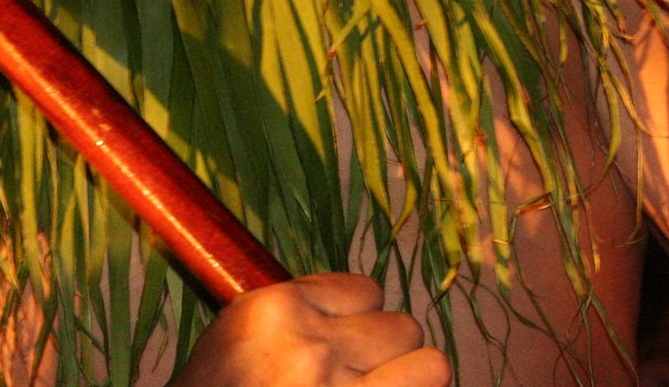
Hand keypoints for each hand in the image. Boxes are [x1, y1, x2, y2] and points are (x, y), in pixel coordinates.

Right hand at [168, 273, 450, 385]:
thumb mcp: (237, 337)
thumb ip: (291, 316)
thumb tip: (352, 308)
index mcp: (276, 309)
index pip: (365, 290)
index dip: (360, 319)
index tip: (347, 341)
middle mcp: (314, 345)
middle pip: (401, 325)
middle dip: (387, 352)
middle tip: (365, 375)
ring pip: (431, 364)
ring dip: (413, 379)